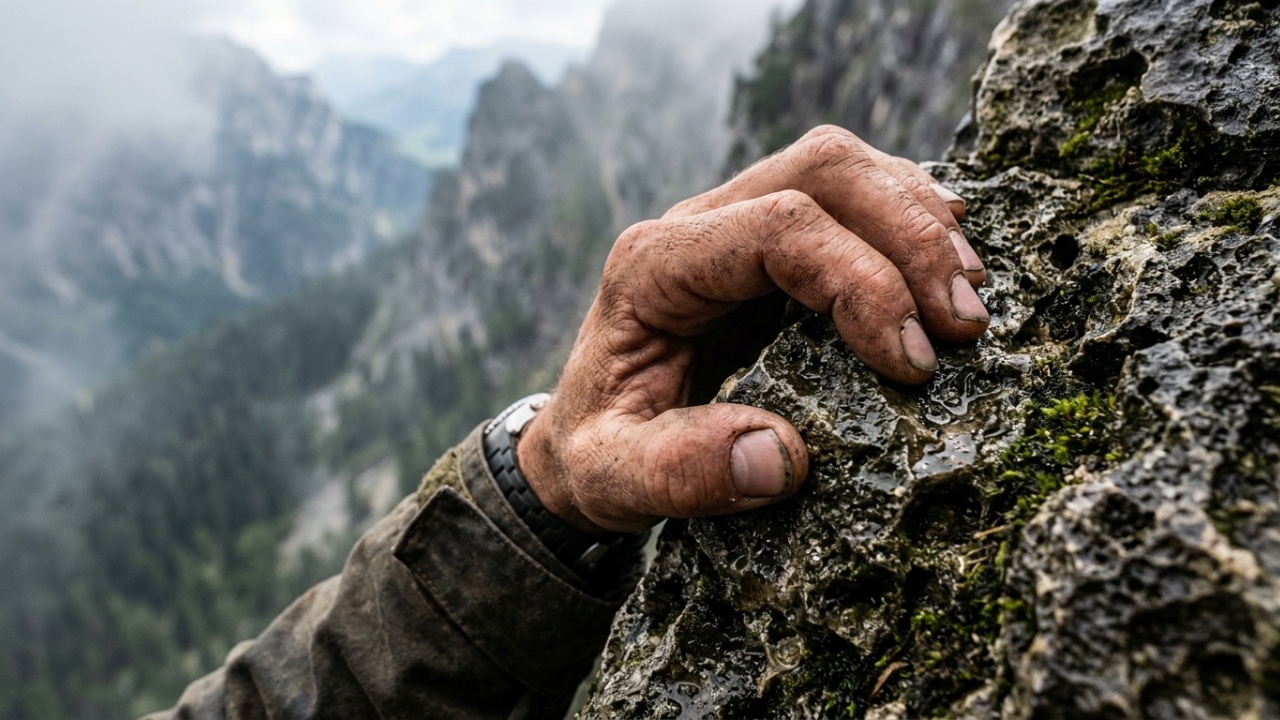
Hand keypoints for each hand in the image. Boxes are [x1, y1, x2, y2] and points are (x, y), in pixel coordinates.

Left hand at [517, 126, 985, 533]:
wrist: (586, 435)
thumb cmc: (599, 452)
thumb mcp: (613, 480)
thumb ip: (679, 473)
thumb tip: (780, 459)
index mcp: (653, 267)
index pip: (775, 230)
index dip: (858, 283)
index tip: (910, 365)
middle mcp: (696, 224)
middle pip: (821, 170)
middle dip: (908, 237)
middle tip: (964, 324)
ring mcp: (736, 220)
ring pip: (845, 168)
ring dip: (921, 223)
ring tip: (969, 300)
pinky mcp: (774, 237)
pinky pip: (853, 194)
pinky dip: (910, 220)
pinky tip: (946, 266)